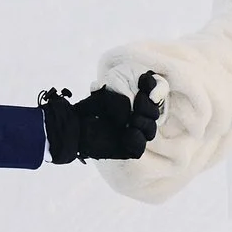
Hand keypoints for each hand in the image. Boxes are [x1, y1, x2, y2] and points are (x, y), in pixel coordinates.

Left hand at [41, 71, 162, 162]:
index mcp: (136, 100)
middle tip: (138, 100)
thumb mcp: (111, 92)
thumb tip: (148, 100)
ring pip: (150, 130)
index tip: (144, 82)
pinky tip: (127, 133)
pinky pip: (140, 147)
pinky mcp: (127, 149)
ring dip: (144, 122)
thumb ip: (130, 91)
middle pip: (155, 113)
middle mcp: (138, 116)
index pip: (156, 91)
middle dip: (148, 107)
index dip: (155, 87)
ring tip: (132, 120)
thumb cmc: (91, 105)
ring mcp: (134, 133)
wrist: (75, 123)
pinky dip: (136, 139)